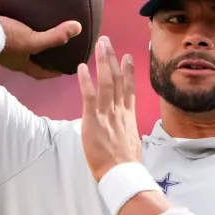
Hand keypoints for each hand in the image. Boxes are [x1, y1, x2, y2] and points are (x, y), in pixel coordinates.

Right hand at [0, 0, 80, 79]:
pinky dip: (9, 14)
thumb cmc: (4, 39)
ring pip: (16, 40)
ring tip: (38, 24)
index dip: (54, 73)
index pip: (41, 73)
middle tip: (55, 47)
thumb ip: (54, 36)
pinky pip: (2, 21)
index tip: (65, 69)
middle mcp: (10, 55)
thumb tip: (78, 28)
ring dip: (26, 34)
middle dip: (41, 54)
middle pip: (28, 57)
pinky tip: (16, 1)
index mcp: (20, 63)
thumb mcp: (32, 40)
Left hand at [78, 36, 140, 180]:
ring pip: (107, 81)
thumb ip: (127, 132)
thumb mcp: (132, 143)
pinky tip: (83, 67)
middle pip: (118, 79)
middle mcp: (120, 110)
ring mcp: (107, 113)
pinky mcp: (94, 119)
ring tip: (99, 45)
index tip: (128, 57)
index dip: (129, 71)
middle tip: (107, 41)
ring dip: (102, 61)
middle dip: (112, 58)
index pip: (130, 88)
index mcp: (129, 116)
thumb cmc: (126, 163)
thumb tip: (127, 132)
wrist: (121, 172)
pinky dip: (86, 80)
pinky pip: (89, 95)